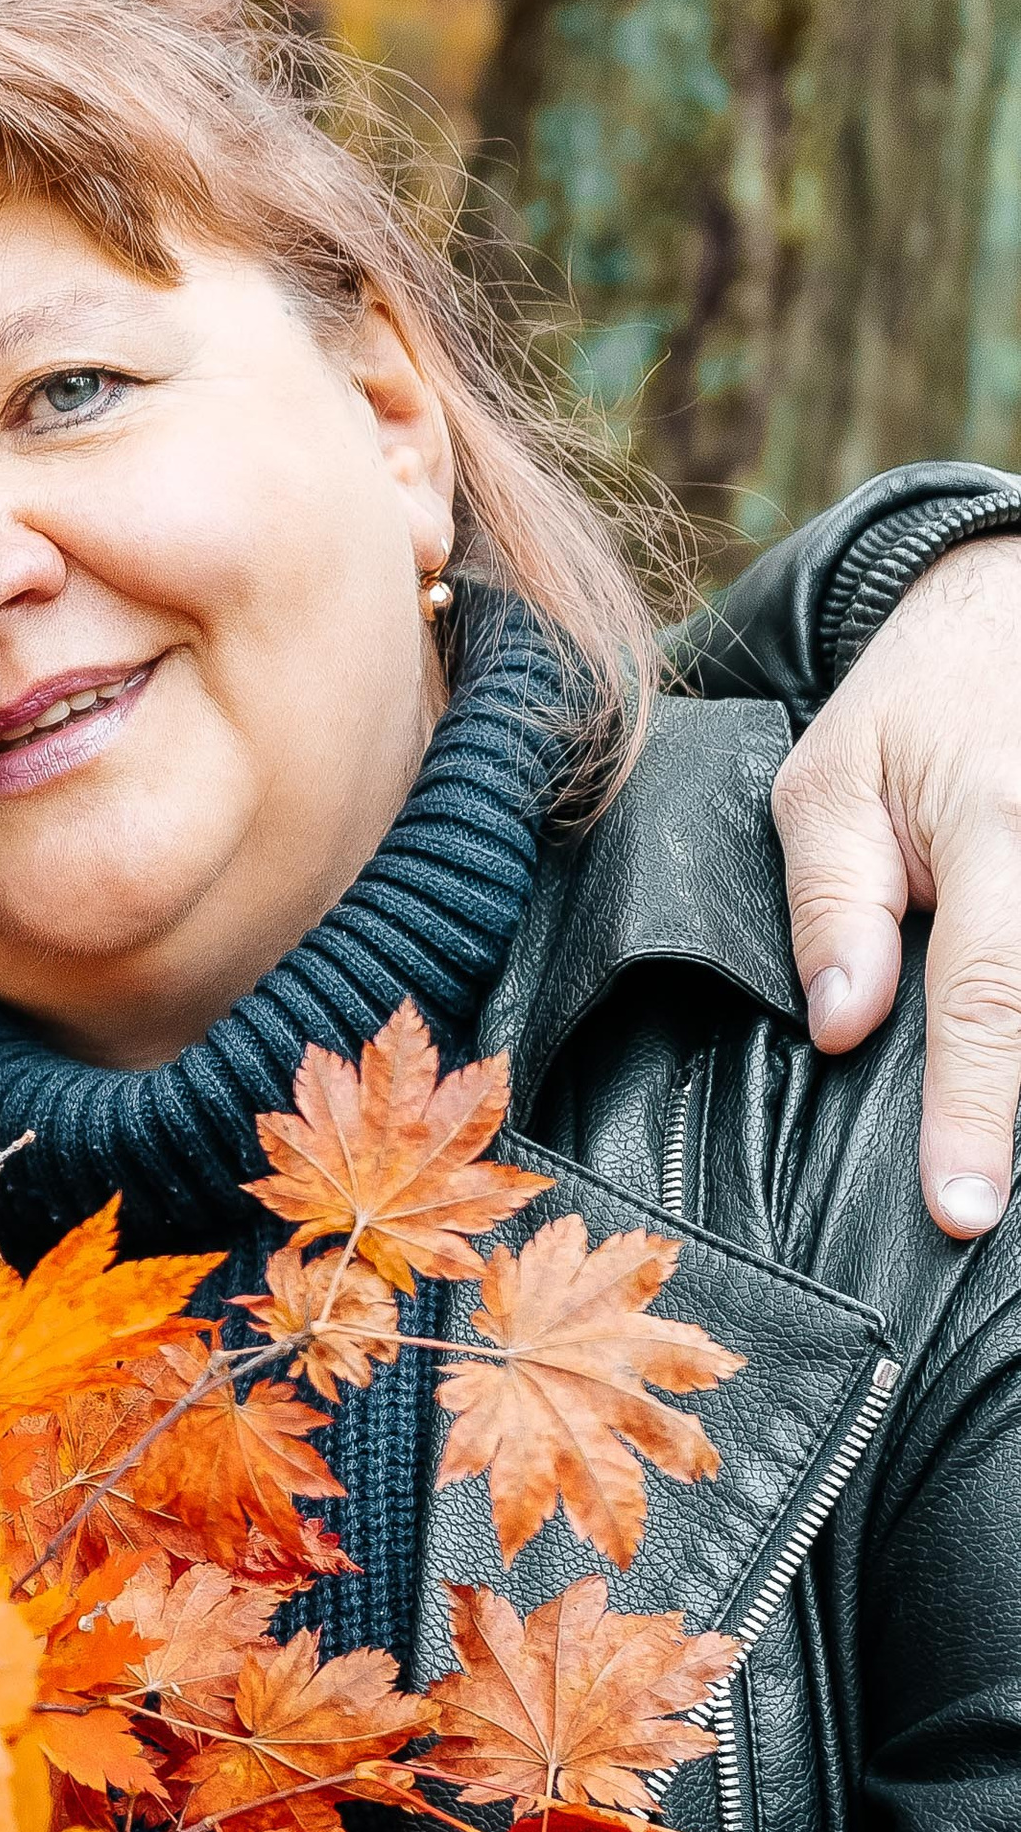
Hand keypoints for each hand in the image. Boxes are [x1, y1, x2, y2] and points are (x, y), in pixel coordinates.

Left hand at [774, 534, 1020, 1235]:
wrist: (1014, 617)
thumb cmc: (917, 705)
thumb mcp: (829, 779)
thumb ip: (831, 902)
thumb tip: (841, 1027)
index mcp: (1001, 825)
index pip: (987, 998)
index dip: (978, 1114)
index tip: (964, 1208)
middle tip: (976, 1214)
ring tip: (992, 1155)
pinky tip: (1010, 1096)